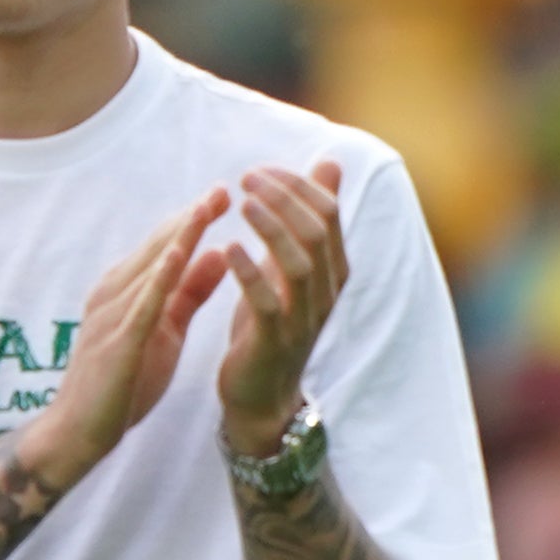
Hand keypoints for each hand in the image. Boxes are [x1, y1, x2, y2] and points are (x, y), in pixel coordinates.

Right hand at [22, 195, 244, 491]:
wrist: (79, 431)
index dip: (193, 220)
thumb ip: (190, 292)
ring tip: (206, 208)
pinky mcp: (115, 343)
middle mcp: (113, 293)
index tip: (223, 194)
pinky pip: (140, 305)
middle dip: (189, 218)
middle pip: (156, 248)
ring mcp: (110, 316)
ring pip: (148, 268)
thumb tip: (218, 254)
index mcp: (125, 289)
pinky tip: (178, 255)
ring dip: (178, 237)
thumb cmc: (123, 381)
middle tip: (222, 188)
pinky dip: (158, 277)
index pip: (163, 246)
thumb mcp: (168, 330)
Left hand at [212, 160, 351, 451]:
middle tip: (247, 178)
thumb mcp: (292, 265)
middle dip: (283, 198)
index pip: (328, 213)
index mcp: (332, 271)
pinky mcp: (275, 342)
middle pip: (316, 232)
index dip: (297, 184)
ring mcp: (303, 319)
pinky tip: (228, 247)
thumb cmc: (272, 323)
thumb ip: (309, 218)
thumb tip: (331, 163)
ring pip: (299, 264)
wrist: (261, 396)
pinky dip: (249, 271)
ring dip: (270, 227)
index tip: (260, 170)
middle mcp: (326, 293)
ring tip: (242, 203)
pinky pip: (269, 302)